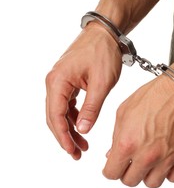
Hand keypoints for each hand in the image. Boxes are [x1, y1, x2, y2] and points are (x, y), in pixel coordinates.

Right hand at [46, 23, 121, 158]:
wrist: (106, 33)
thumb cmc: (104, 53)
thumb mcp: (101, 83)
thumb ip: (91, 108)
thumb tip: (83, 130)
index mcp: (58, 82)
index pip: (55, 116)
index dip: (63, 137)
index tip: (72, 151)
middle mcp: (54, 82)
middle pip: (54, 116)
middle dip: (65, 137)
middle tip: (76, 154)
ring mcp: (60, 81)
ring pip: (60, 112)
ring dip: (70, 129)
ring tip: (83, 145)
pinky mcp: (69, 81)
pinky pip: (67, 104)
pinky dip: (74, 117)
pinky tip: (83, 127)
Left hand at [103, 75, 173, 187]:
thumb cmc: (154, 96)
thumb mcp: (124, 112)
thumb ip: (116, 137)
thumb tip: (112, 155)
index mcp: (127, 144)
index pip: (111, 173)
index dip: (111, 169)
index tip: (115, 165)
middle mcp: (147, 156)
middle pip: (130, 181)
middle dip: (128, 172)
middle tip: (132, 162)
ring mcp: (167, 159)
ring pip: (152, 183)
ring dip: (148, 174)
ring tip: (150, 162)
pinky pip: (173, 178)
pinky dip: (168, 173)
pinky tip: (166, 161)